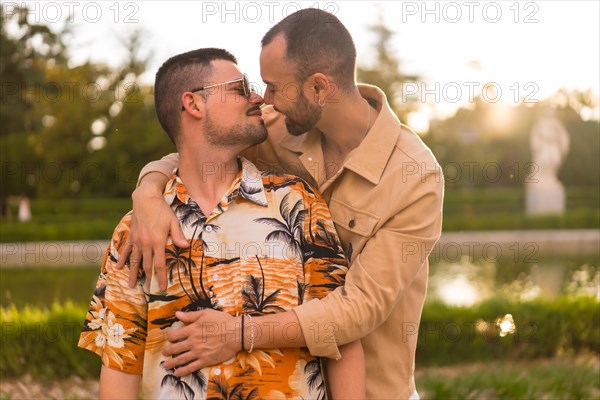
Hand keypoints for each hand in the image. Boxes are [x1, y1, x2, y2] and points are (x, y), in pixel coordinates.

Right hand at [115, 173, 187, 290]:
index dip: (161, 278)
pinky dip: (122, 259)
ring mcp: (137, 241)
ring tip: (132, 286)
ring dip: (133, 274)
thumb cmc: (162, 210)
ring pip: (135, 261)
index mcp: (158, 242)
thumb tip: (185, 246)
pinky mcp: (131, 236)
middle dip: (149, 280)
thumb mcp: (173, 222)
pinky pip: (126, 250)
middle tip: (150, 292)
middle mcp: (146, 244)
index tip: (163, 288)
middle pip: (147, 266)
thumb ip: (177, 235)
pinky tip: (118, 268)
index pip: (160, 264)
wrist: (146, 198)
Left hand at [162, 309, 240, 375]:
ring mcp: (198, 352)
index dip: (169, 337)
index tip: (169, 338)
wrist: (236, 333)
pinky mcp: (205, 361)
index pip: (174, 335)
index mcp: (192, 329)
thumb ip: (190, 315)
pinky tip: (177, 373)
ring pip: (180, 359)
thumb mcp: (206, 313)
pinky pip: (191, 368)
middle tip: (164, 353)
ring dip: (171, 363)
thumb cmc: (222, 321)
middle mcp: (192, 342)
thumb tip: (177, 314)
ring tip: (165, 366)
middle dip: (167, 351)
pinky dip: (182, 371)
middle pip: (175, 348)